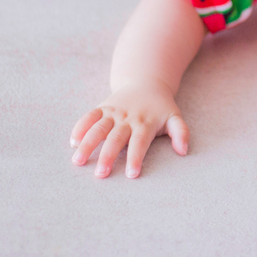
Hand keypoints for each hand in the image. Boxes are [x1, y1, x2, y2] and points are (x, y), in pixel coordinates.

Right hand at [69, 79, 188, 177]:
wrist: (146, 82)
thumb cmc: (160, 107)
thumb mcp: (174, 117)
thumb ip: (181, 132)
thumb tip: (184, 151)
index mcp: (145, 123)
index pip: (140, 142)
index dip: (136, 158)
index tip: (132, 174)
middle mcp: (127, 118)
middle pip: (116, 138)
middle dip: (108, 156)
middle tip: (100, 174)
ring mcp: (113, 112)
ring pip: (98, 128)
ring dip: (87, 144)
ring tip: (78, 161)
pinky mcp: (102, 107)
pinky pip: (89, 116)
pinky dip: (80, 128)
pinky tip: (73, 142)